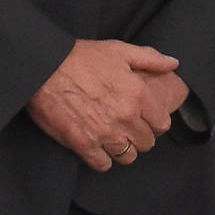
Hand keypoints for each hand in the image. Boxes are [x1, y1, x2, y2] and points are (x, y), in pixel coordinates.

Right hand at [26, 38, 181, 170]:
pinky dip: (102, 160)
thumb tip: (173, 63)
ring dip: (123, 150)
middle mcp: (125, 117)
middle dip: (141, 137)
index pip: (162, 124)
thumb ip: (151, 59)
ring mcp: (104, 133)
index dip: (155, 124)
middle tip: (129, 131)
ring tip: (115, 141)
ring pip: (127, 156)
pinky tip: (98, 150)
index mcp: (138, 95)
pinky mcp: (82, 143)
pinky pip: (102, 164)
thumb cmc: (80, 57)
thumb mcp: (119, 51)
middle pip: (146, 142)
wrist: (42, 68)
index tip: (147, 121)